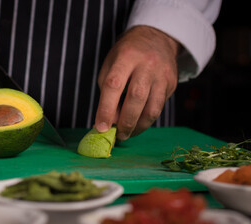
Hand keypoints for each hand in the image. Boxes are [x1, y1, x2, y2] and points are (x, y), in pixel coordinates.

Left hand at [95, 26, 179, 140]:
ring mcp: (162, 74)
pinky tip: (138, 124)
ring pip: (152, 107)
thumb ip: (107, 91)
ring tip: (127, 134)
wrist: (157, 38)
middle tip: (116, 135)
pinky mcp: (172, 83)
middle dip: (125, 122)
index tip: (101, 127)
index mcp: (126, 56)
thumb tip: (108, 121)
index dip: (106, 108)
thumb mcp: (111, 64)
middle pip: (136, 97)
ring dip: (138, 126)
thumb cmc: (127, 54)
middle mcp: (146, 64)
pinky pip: (159, 107)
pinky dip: (147, 120)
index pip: (114, 84)